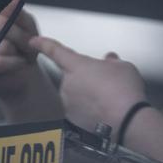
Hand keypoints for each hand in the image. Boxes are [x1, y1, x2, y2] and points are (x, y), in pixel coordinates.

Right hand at [0, 0, 42, 105]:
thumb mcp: (27, 23)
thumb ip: (18, 13)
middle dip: (18, 34)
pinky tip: (16, 64)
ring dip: (17, 51)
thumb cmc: (24, 43)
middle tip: (24, 42)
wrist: (25, 73)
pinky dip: (13, 63)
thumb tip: (11, 2)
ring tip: (18, 54)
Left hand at [31, 36, 146, 131]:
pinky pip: (79, 110)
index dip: (44, 44)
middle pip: (72, 75)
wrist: (128, 120)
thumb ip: (112, 61)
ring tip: (108, 99)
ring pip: (76, 94)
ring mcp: (69, 103)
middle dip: (86, 77)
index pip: (55, 51)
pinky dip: (89, 110)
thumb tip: (110, 60)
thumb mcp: (123, 67)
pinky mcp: (74, 120)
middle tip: (107, 83)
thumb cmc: (125, 91)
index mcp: (77, 65)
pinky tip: (105, 110)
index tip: (35, 41)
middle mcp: (68, 84)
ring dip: (87, 94)